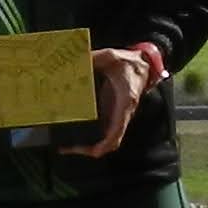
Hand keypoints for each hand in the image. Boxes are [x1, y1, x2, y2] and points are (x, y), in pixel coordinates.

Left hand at [68, 43, 155, 157]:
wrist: (142, 65)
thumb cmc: (129, 63)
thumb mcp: (111, 57)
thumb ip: (94, 58)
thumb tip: (76, 60)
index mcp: (124, 103)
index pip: (116, 133)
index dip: (103, 145)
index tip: (88, 150)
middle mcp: (121, 114)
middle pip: (109, 143)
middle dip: (88, 149)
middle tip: (66, 147)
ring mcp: (116, 116)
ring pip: (104, 139)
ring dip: (88, 145)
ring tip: (65, 144)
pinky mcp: (111, 113)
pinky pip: (101, 131)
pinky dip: (89, 136)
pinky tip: (71, 131)